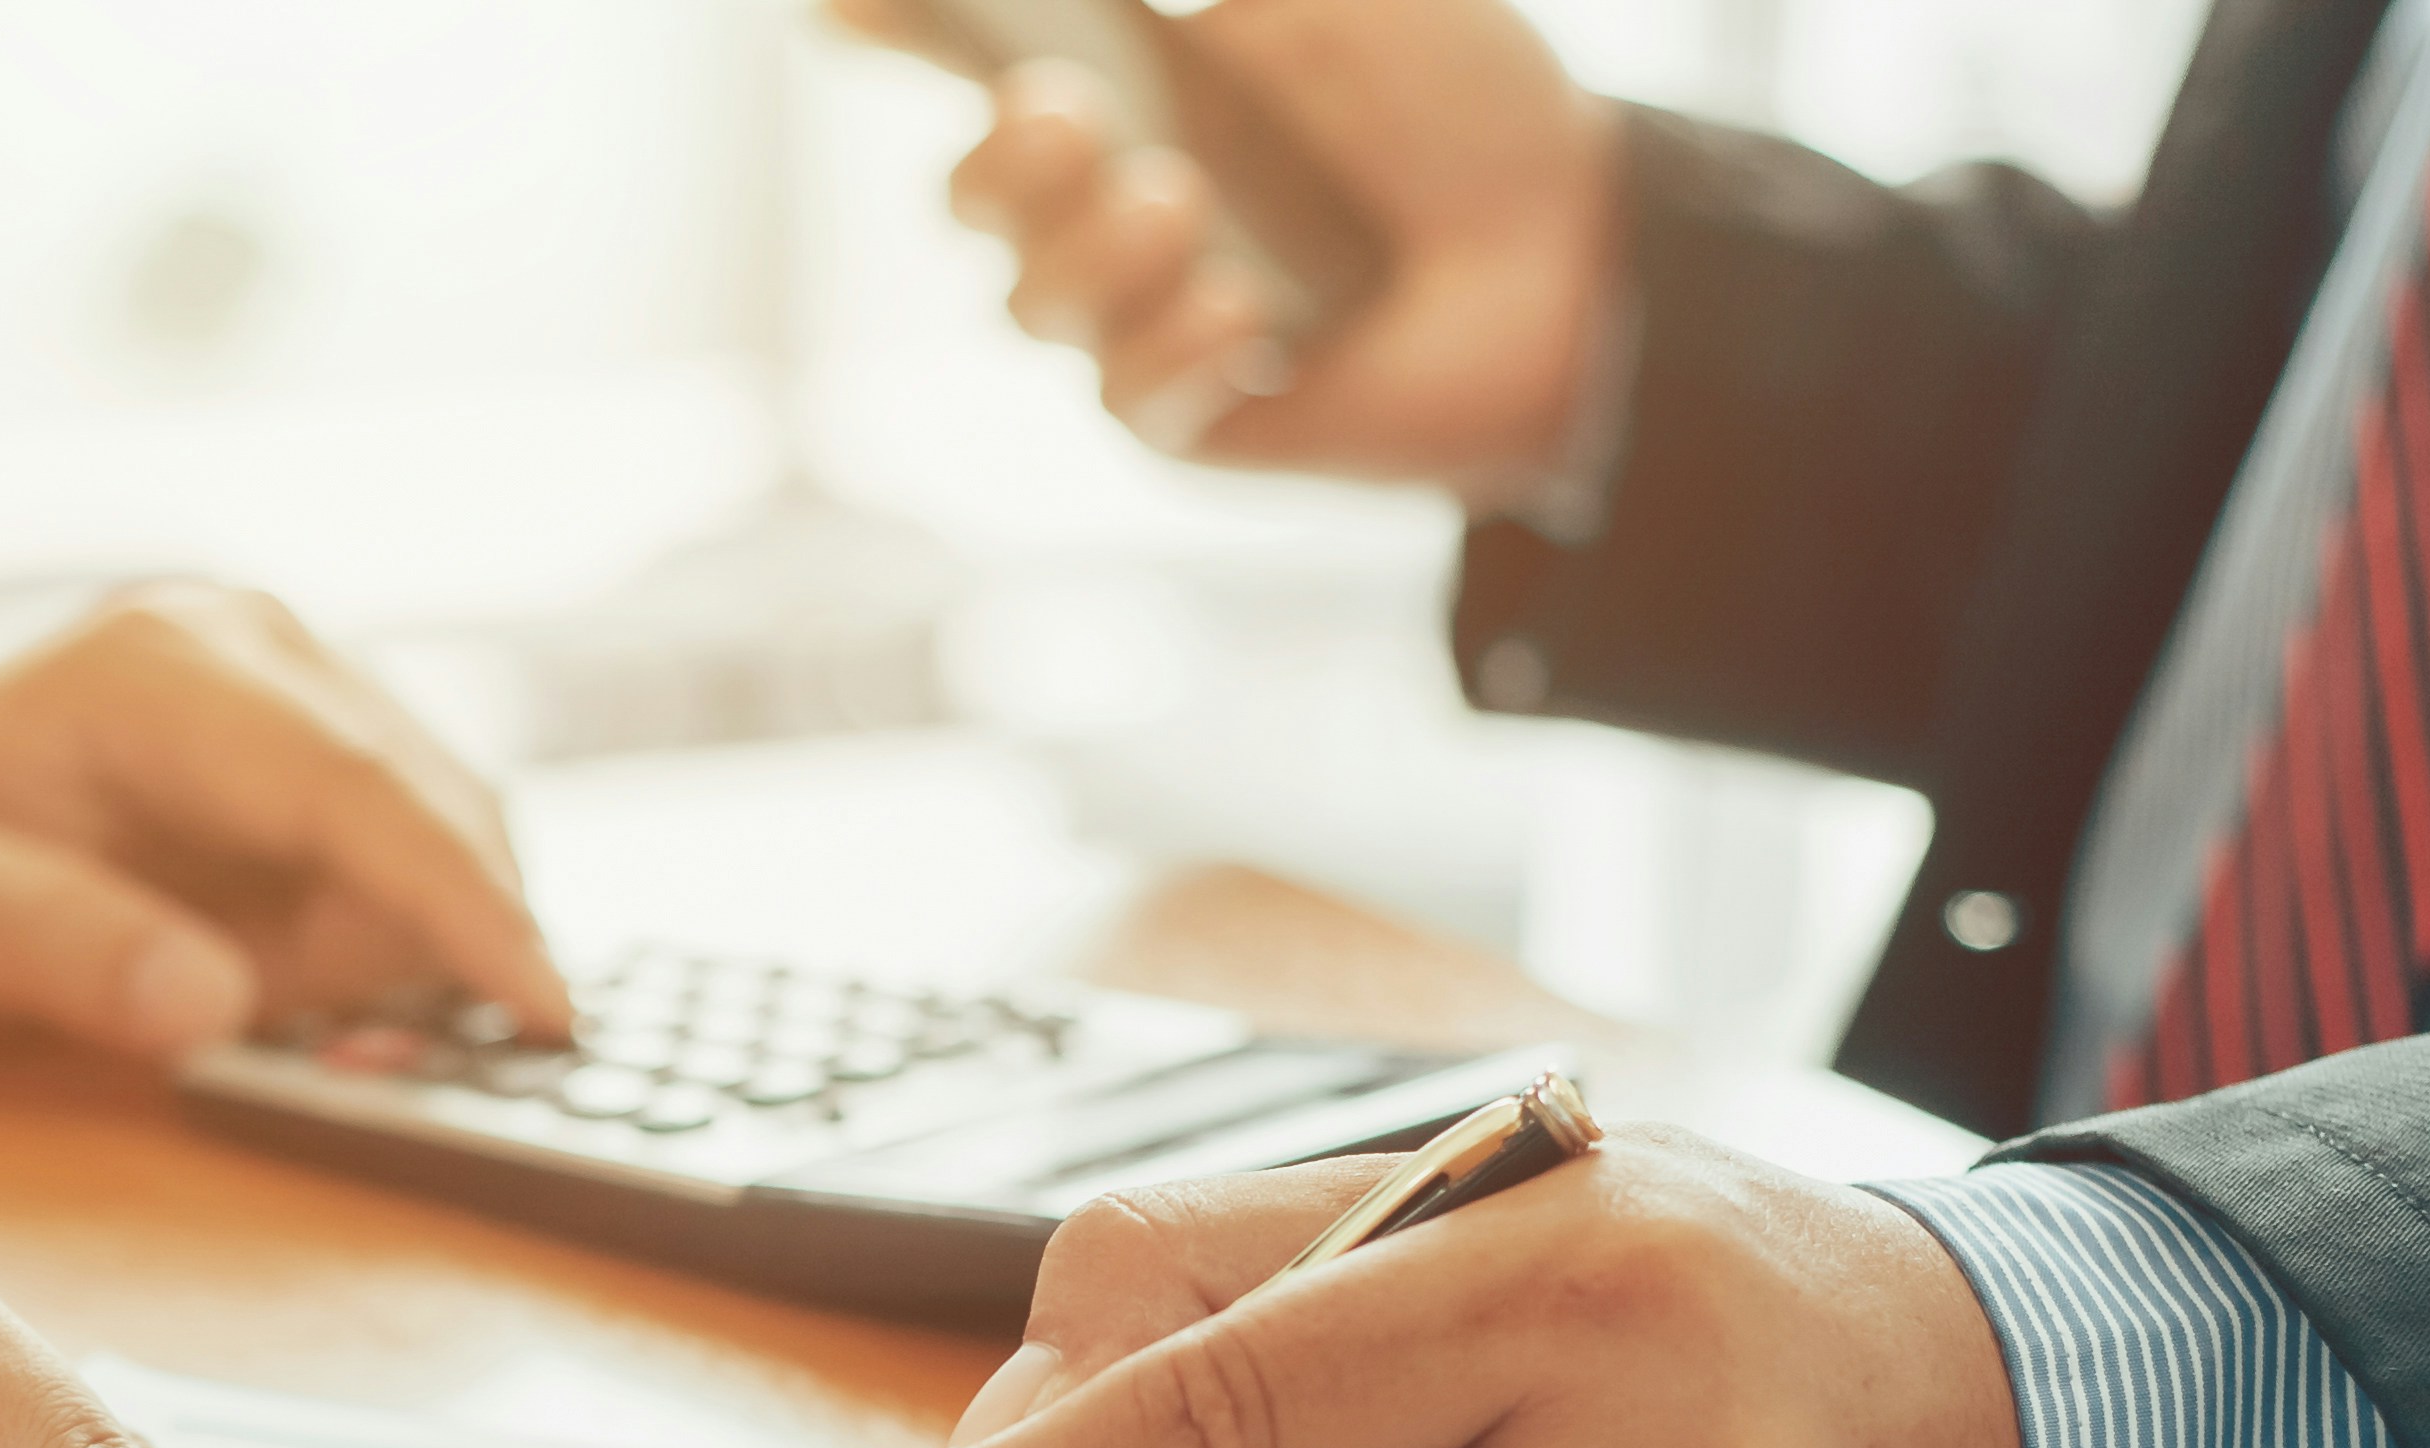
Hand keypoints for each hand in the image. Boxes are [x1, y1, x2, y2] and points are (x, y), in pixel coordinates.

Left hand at [0, 583, 568, 1059]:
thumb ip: (52, 947)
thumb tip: (210, 1004)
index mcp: (160, 667)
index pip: (351, 787)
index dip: (459, 903)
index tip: (544, 1008)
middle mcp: (258, 649)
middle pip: (432, 812)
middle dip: (426, 956)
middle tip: (350, 1071)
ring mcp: (307, 691)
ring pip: (443, 846)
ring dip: (391, 964)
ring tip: (267, 1025)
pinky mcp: (331, 753)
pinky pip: (413, 866)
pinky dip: (384, 954)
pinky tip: (291, 996)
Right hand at [831, 0, 1620, 486]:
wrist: (1589, 254)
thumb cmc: (1466, 109)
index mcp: (1136, 85)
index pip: (981, 54)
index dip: (898, 30)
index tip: (840, 9)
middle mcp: (1124, 206)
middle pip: (972, 200)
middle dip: (996, 159)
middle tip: (1069, 114)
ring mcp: (1155, 321)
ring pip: (1031, 305)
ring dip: (1090, 249)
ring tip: (1190, 206)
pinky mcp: (1204, 424)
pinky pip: (1123, 402)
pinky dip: (1169, 348)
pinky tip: (1250, 315)